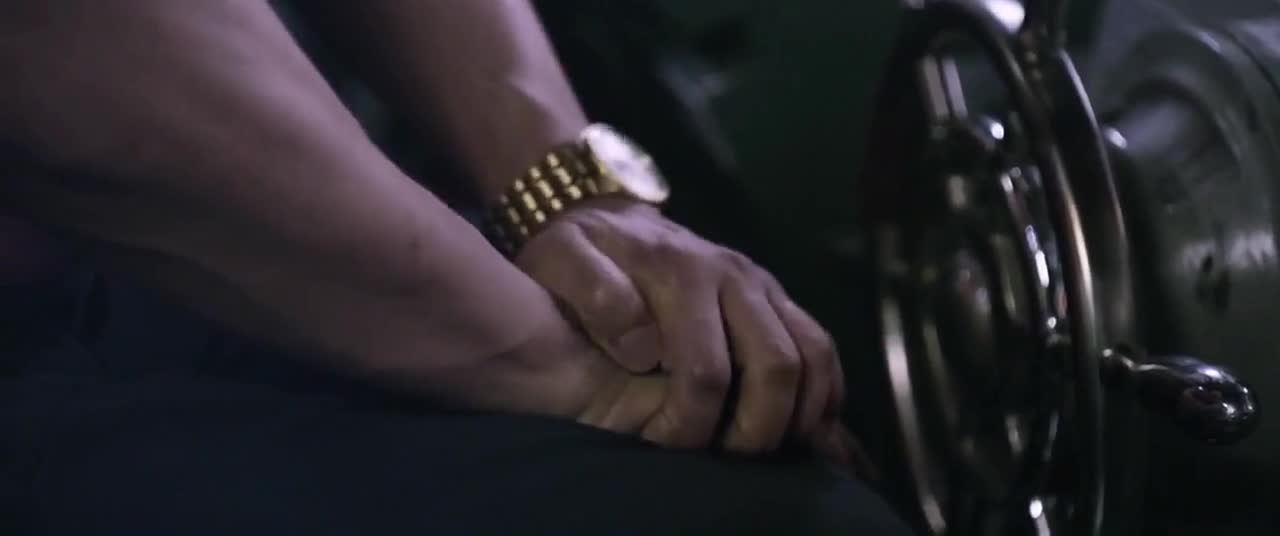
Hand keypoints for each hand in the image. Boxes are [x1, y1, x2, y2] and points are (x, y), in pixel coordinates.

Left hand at [515, 199, 850, 458]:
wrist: (608, 219)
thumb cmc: (574, 253)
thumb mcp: (558, 258)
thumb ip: (593, 292)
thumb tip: (647, 349)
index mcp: (680, 272)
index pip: (706, 370)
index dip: (688, 425)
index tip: (659, 448)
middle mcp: (734, 275)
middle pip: (777, 366)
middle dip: (755, 431)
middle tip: (720, 462)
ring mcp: (764, 285)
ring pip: (814, 357)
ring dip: (798, 417)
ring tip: (760, 455)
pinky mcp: (779, 298)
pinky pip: (822, 348)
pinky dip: (822, 396)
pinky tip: (799, 431)